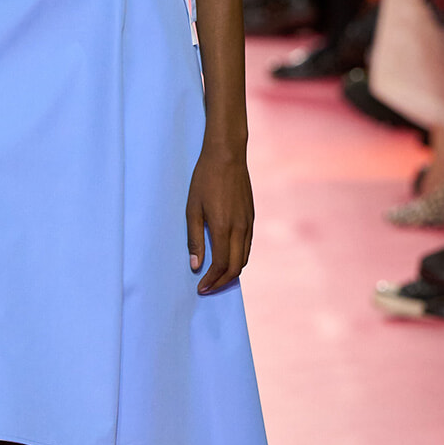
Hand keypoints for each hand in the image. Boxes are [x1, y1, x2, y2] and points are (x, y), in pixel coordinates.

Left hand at [186, 146, 253, 293]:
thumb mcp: (192, 209)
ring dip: (231, 272)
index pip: (220, 265)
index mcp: (223, 227)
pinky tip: (226, 258)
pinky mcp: (251, 217)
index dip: (211, 281)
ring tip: (215, 278)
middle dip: (221, 282)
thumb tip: (196, 266)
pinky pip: (247, 246)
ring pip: (244, 258)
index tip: (200, 289)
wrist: (227, 155)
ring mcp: (248, 223)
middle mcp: (240, 228)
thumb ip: (194, 239)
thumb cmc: (204, 180)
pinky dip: (238, 258)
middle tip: (207, 288)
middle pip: (235, 267)